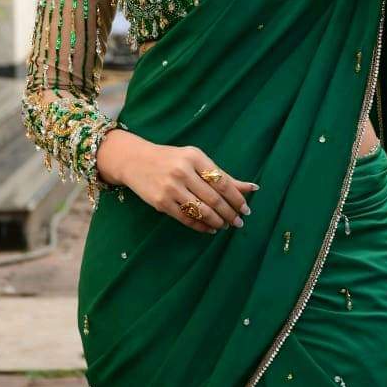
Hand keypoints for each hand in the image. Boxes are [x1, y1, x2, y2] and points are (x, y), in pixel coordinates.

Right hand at [99, 130, 257, 235]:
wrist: (135, 160)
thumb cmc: (171, 159)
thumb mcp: (195, 159)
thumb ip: (221, 174)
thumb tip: (251, 187)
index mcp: (195, 157)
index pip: (222, 181)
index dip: (236, 198)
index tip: (246, 208)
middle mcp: (183, 171)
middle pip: (213, 198)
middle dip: (230, 213)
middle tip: (239, 222)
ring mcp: (170, 188)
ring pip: (201, 210)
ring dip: (217, 221)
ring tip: (225, 226)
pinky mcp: (160, 202)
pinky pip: (186, 218)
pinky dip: (201, 226)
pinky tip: (209, 229)